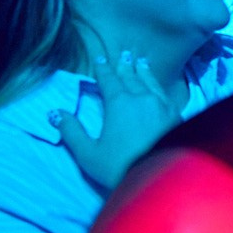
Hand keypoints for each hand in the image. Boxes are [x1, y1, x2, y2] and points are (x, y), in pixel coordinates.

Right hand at [56, 52, 182, 190]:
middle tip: (123, 53)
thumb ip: (72, 131)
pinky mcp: (177, 116)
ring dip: (144, 71)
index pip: (109, 80)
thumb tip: (56, 113)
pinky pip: (165, 94)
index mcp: (120, 103)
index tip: (100, 58)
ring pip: (151, 82)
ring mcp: (163, 106)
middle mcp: (143, 98)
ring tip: (141, 61)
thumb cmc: (119, 167)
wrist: (161, 179)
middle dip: (125, 66)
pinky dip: (158, 85)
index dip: (103, 69)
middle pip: (132, 77)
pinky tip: (158, 88)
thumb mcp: (88, 153)